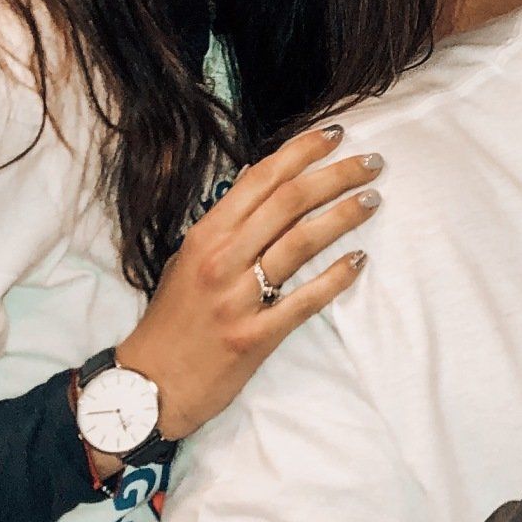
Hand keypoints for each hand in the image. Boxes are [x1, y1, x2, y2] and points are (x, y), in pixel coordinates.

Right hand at [114, 124, 381, 445]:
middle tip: (373, 162)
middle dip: (336, 175)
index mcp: (206, 235)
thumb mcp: (187, 259)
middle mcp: (222, 260)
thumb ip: (226, 223)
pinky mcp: (254, 336)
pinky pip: (304, 300)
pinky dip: (336, 277)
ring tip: (372, 199)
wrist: (148, 386)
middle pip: (289, 202)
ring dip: (342, 216)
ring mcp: (238, 298)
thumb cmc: (173, 320)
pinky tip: (360, 259)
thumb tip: (261, 179)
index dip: (302, 151)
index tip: (336, 135)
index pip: (261, 178)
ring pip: (300, 242)